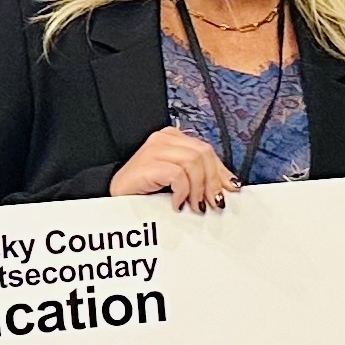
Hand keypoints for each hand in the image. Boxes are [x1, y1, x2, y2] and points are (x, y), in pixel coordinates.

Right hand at [113, 127, 235, 212]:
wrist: (114, 200)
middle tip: (211, 203)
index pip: (206, 150)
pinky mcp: (148, 163)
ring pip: (194, 163)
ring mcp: (154, 149)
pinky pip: (178, 174)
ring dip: (198, 189)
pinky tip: (177, 204)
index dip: (221, 171)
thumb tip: (229, 185)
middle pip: (203, 153)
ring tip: (193, 205)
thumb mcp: (178, 182)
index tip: (230, 189)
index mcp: (173, 138)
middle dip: (212, 181)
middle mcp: (164, 138)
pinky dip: (182, 191)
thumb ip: (199, 178)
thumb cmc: (145, 192)